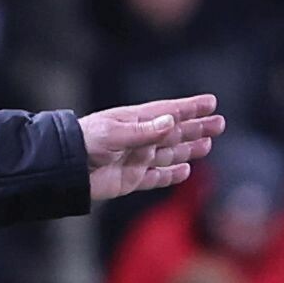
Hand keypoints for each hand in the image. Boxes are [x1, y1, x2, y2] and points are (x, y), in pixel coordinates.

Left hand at [80, 94, 225, 200]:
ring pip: (169, 155)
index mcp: (134, 121)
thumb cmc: (85, 143)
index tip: (211, 102)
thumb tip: (172, 122)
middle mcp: (138, 139)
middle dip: (196, 129)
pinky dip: (170, 176)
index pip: (168, 112)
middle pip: (174, 133)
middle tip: (219, 124)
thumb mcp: (114, 133)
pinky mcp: (130, 180)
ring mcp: (135, 160)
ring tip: (207, 145)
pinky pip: (155, 178)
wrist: (64, 169)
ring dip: (188, 150)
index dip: (190, 108)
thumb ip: (143, 131)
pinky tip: (186, 171)